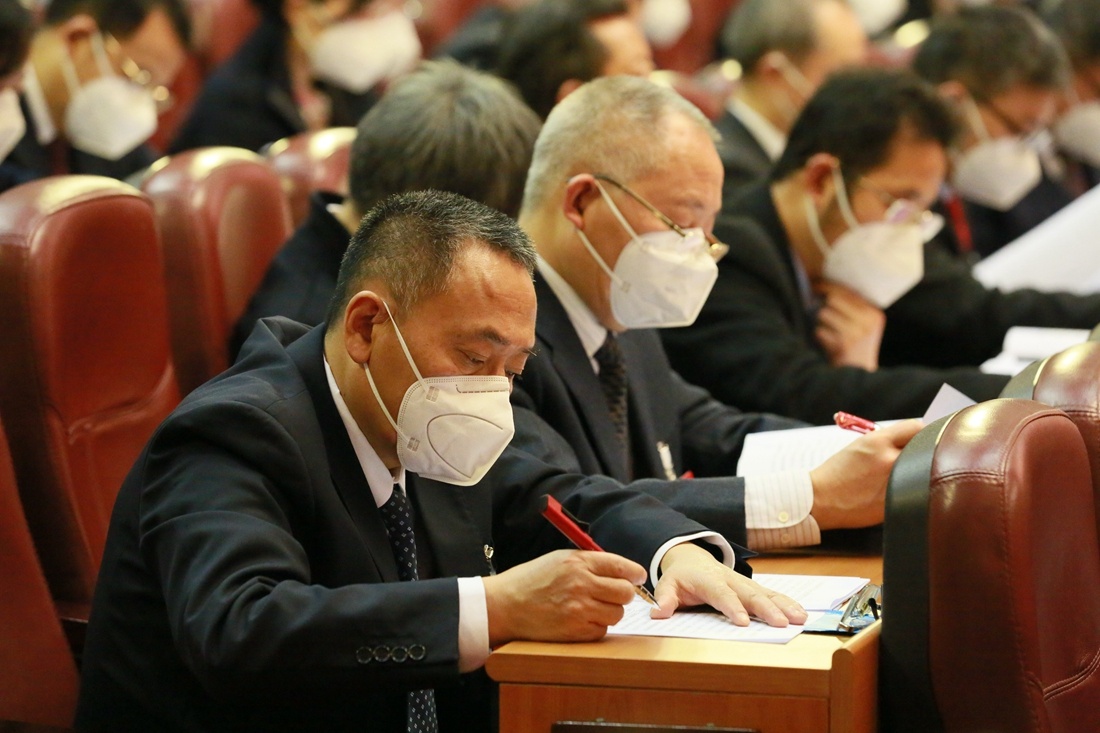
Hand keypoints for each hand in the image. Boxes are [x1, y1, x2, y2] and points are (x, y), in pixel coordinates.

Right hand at [482, 549, 645, 645]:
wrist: (505, 605)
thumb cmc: (531, 580)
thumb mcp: (559, 560)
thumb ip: (589, 563)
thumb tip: (621, 571)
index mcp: (578, 562)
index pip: (620, 566)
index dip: (635, 573)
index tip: (638, 577)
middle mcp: (581, 584)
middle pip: (625, 592)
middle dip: (624, 594)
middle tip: (614, 595)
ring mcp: (579, 609)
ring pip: (617, 614)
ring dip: (610, 612)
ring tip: (591, 607)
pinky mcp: (575, 631)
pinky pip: (602, 631)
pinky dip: (596, 627)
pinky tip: (580, 619)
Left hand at [650, 543, 806, 627]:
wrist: (692, 558)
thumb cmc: (681, 576)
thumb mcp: (668, 585)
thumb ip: (665, 599)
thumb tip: (658, 613)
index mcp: (709, 580)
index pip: (722, 594)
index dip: (732, 607)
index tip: (744, 622)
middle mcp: (730, 579)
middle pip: (750, 594)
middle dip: (766, 609)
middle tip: (781, 623)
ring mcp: (744, 582)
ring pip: (766, 593)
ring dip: (783, 605)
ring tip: (799, 618)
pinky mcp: (753, 587)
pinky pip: (772, 594)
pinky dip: (787, 602)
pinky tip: (801, 613)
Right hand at [808, 419, 922, 529]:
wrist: (820, 499)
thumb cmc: (837, 473)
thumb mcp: (859, 446)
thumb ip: (886, 440)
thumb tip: (912, 440)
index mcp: (877, 442)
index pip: (915, 427)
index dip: (917, 433)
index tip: (916, 439)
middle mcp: (889, 460)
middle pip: (923, 449)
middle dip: (918, 452)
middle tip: (908, 458)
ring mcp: (895, 483)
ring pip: (922, 472)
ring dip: (916, 472)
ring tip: (898, 477)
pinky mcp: (896, 503)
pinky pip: (914, 492)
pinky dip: (908, 491)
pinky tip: (891, 493)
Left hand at [813, 282, 885, 370]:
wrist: (860, 378)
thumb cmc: (856, 348)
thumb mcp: (862, 326)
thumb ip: (850, 308)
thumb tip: (822, 286)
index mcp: (874, 314)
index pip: (848, 291)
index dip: (827, 285)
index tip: (814, 283)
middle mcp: (868, 322)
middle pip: (833, 299)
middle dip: (820, 303)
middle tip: (811, 303)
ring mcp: (856, 334)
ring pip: (824, 313)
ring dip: (819, 321)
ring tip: (825, 330)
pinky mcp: (843, 346)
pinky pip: (820, 331)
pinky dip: (819, 335)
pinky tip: (826, 342)